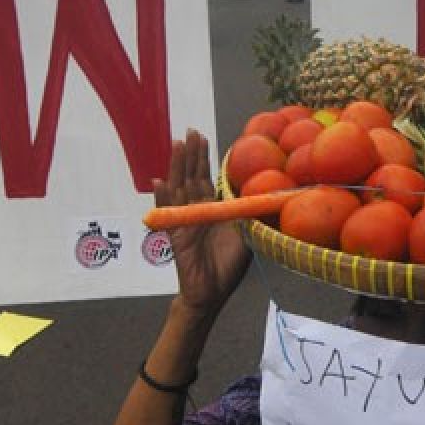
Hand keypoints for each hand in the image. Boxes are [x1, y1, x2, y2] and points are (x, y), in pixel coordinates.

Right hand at [153, 129, 250, 315]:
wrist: (212, 292)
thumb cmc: (228, 264)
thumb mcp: (245, 234)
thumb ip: (247, 213)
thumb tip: (265, 192)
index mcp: (212, 208)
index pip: (207, 178)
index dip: (204, 159)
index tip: (203, 138)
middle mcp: (196, 210)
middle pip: (192, 177)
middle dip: (191, 155)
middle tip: (191, 132)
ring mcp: (184, 220)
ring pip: (179, 188)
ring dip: (177, 166)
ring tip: (176, 145)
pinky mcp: (175, 235)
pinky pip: (167, 213)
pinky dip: (162, 198)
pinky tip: (159, 181)